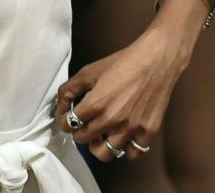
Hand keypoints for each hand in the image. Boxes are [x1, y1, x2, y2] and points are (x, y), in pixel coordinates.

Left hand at [54, 25, 190, 162]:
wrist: (155, 60)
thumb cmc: (123, 62)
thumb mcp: (90, 71)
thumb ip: (69, 89)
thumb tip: (59, 106)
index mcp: (95, 104)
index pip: (69, 125)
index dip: (64, 121)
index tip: (68, 118)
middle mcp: (112, 120)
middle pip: (84, 140)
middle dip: (79, 132)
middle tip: (84, 124)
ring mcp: (131, 128)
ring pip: (106, 153)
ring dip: (99, 144)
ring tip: (102, 133)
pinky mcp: (148, 132)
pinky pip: (133, 153)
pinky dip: (126, 148)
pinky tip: (123, 136)